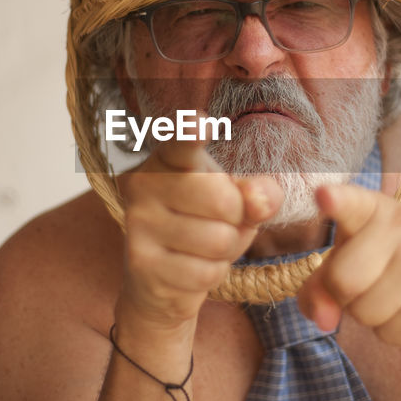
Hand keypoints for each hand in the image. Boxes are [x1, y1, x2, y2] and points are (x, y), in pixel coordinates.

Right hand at [117, 125, 282, 331]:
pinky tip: (192, 268)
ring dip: (226, 250)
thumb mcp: (238, 201)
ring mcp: (139, 223)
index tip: (199, 122)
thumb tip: (262, 202)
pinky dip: (212, 274)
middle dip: (237, 219)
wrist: (163, 278)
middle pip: (224, 200)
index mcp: (170, 158)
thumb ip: (257, 194)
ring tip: (205, 247)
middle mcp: (145, 183)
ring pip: (218, 240)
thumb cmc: (206, 223)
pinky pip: (206, 272)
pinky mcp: (141, 263)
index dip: (191, 133)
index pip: (182, 143)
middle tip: (219, 221)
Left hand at [297, 184, 400, 345]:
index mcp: (378, 210)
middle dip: (345, 297)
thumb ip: (323, 283)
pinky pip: (391, 333)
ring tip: (397, 297)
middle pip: (343, 280)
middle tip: (368, 286)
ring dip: (372, 317)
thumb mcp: (360, 258)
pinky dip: (395, 331)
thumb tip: (322, 319)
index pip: (354, 203)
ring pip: (365, 313)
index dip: (338, 201)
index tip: (324, 196)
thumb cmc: (399, 268)